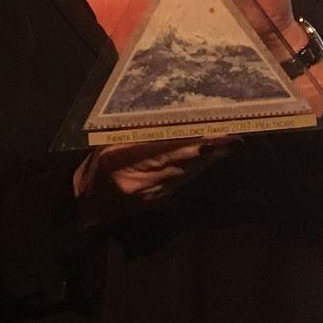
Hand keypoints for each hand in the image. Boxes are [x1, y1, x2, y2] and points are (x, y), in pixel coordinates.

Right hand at [74, 136, 237, 221]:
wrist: (87, 204)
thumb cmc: (95, 168)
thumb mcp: (106, 144)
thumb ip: (133, 133)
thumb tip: (164, 118)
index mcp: (123, 161)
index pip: (164, 150)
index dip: (190, 142)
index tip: (212, 133)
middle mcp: (141, 181)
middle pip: (183, 163)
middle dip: (210, 151)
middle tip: (234, 138)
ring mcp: (152, 195)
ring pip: (187, 173)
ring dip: (209, 159)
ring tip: (231, 144)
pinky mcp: (160, 201)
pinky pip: (184, 181)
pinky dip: (198, 168)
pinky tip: (213, 157)